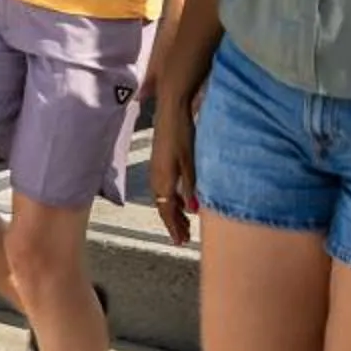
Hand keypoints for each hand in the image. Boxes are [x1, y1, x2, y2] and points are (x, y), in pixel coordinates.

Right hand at [150, 91, 201, 248]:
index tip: (180, 241)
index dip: (174, 227)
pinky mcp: (159, 162)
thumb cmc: (183, 134)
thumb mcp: (190, 163)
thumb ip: (191, 187)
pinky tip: (181, 199)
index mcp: (163, 180)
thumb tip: (194, 211)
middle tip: (184, 237)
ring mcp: (156, 169)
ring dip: (172, 211)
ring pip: (163, 198)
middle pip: (163, 207)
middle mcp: (156, 177)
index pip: (166, 210)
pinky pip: (163, 188)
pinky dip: (171, 199)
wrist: (172, 109)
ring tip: (185, 222)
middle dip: (173, 223)